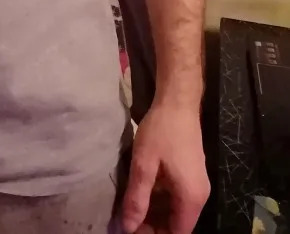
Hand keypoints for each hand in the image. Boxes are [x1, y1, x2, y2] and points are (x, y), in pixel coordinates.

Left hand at [122, 102, 209, 233]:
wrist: (178, 103)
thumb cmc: (161, 132)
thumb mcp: (143, 164)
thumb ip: (137, 198)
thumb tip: (128, 227)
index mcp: (191, 199)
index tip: (131, 230)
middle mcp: (199, 197)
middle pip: (177, 225)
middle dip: (152, 226)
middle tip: (126, 220)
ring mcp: (196, 185)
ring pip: (175, 211)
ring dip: (153, 213)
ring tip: (128, 208)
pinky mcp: (190, 175)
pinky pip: (175, 197)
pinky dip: (158, 200)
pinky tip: (139, 192)